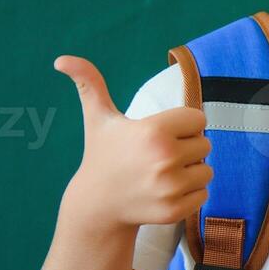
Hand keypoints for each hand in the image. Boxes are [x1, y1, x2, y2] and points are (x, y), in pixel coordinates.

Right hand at [54, 55, 211, 228]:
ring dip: (190, 172)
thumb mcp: (98, 118)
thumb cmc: (103, 154)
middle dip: (186, 148)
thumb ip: (89, 83)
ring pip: (206, 170)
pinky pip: (203, 194)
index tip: (161, 134)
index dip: (182, 125)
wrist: (97, 204)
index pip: (198, 119)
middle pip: (205, 144)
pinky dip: (189, 194)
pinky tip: (163, 192)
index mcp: (154, 131)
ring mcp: (170, 187)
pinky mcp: (175, 210)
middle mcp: (164, 159)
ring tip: (161, 174)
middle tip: (158, 156)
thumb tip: (61, 59)